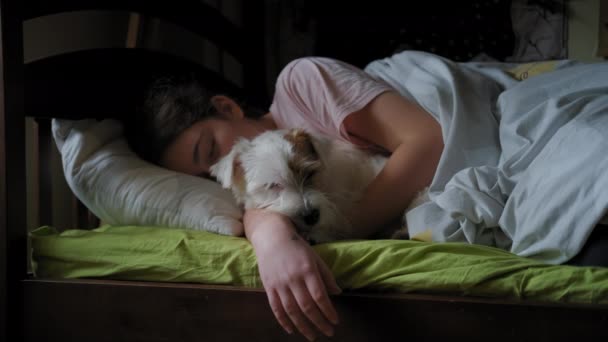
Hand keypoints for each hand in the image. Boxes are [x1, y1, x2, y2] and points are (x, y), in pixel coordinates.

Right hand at [245, 209, 340, 340]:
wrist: (271, 237)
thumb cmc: (297, 246)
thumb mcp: (315, 257)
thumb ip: (326, 275)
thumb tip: (337, 293)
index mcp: (308, 270)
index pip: (320, 296)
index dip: (328, 311)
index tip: (336, 321)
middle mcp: (293, 278)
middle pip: (307, 306)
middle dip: (319, 322)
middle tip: (328, 333)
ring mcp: (279, 284)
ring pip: (292, 311)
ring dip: (303, 326)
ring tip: (312, 336)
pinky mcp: (269, 287)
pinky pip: (276, 308)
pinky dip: (283, 321)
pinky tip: (291, 330)